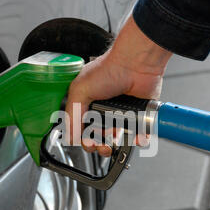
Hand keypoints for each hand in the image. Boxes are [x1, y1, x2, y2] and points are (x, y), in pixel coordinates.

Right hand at [66, 15, 171, 156]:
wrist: (136, 64)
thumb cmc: (109, 69)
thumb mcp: (80, 90)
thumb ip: (72, 114)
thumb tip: (71, 135)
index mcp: (88, 103)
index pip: (82, 129)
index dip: (84, 139)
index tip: (88, 143)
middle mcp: (104, 109)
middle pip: (100, 136)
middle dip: (100, 144)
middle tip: (102, 145)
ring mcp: (122, 113)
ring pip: (118, 137)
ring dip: (116, 143)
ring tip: (116, 141)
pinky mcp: (138, 115)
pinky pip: (138, 132)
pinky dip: (137, 138)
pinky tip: (134, 137)